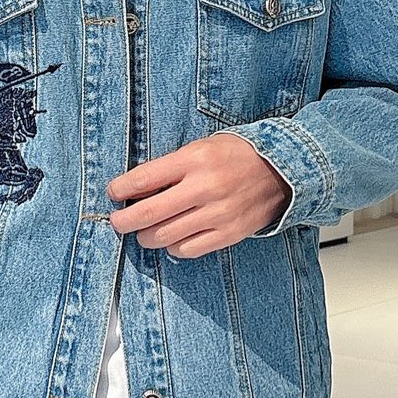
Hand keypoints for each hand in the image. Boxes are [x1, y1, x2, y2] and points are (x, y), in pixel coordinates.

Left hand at [106, 133, 291, 256]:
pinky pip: (187, 249)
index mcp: (195, 159)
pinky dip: (173, 247)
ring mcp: (218, 213)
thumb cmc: (237, 156)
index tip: (113, 193)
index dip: (121, 189)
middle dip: (124, 221)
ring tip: (145, 232)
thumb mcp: (201, 148)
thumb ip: (170, 168)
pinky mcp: (229, 233)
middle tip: (118, 222)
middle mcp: (205, 187)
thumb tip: (135, 191)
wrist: (283, 170)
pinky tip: (173, 238)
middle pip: (148, 213)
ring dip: (146, 237)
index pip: (144, 178)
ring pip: (164, 236)